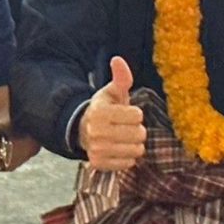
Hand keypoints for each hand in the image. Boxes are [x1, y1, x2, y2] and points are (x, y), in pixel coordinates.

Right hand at [80, 56, 145, 171]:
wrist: (84, 130)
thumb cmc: (104, 109)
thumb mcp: (112, 92)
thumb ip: (121, 78)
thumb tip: (117, 59)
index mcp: (100, 112)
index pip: (137, 116)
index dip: (135, 114)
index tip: (126, 113)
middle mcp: (97, 132)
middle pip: (139, 134)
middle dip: (137, 130)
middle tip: (126, 127)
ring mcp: (98, 150)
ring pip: (136, 150)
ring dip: (134, 144)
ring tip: (124, 138)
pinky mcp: (99, 164)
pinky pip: (128, 164)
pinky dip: (127, 158)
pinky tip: (119, 149)